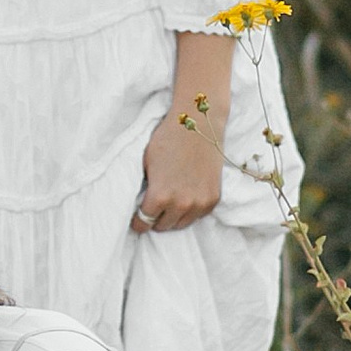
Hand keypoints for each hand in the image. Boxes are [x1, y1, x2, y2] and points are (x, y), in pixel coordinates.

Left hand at [133, 49, 226, 232]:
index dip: (137, 222)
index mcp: (160, 196)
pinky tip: (185, 198)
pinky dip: (191, 210)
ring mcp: (200, 203)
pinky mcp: (214, 198)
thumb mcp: (145, 163)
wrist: (198, 124)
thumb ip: (144, 187)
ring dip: (173, 217)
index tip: (136, 219)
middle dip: (155, 219)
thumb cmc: (167, 139)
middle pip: (163, 226)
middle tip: (152, 210)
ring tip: (168, 205)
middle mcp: (181, 204)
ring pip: (181, 224)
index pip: (144, 222)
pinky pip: (198, 215)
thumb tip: (139, 203)